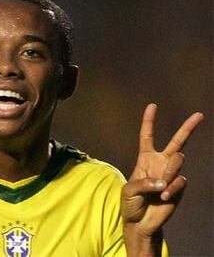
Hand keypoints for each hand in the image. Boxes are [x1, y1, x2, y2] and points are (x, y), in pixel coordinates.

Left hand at [122, 103, 202, 236]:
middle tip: (199, 115)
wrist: (140, 223)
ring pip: (179, 160)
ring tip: (161, 189)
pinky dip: (172, 188)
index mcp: (145, 159)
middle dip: (188, 128)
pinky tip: (164, 197)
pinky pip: (180, 181)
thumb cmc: (131, 204)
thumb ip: (144, 183)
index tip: (152, 106)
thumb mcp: (129, 191)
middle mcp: (160, 163)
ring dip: (170, 173)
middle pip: (176, 141)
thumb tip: (163, 182)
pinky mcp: (179, 187)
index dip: (149, 121)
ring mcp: (171, 174)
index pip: (147, 136)